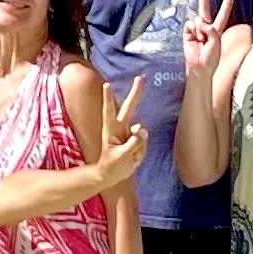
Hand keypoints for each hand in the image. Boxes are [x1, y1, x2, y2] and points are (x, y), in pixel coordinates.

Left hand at [93, 77, 147, 191]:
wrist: (113, 175)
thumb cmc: (112, 165)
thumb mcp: (121, 157)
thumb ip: (133, 143)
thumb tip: (143, 130)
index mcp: (111, 129)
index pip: (109, 111)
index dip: (109, 98)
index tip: (107, 84)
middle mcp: (121, 127)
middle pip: (129, 107)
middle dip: (135, 92)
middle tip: (140, 78)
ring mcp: (130, 133)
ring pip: (141, 132)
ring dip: (138, 146)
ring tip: (129, 158)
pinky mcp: (137, 140)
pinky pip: (145, 142)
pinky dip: (141, 151)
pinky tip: (133, 158)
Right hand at [180, 0, 234, 78]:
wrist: (199, 68)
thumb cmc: (211, 58)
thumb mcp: (216, 42)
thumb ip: (210, 29)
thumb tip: (199, 21)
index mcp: (216, 31)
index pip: (222, 15)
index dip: (226, 5)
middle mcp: (206, 29)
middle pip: (205, 11)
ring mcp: (196, 31)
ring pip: (197, 18)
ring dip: (200, 27)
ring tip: (201, 38)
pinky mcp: (187, 34)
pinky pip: (189, 25)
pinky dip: (192, 29)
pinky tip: (194, 36)